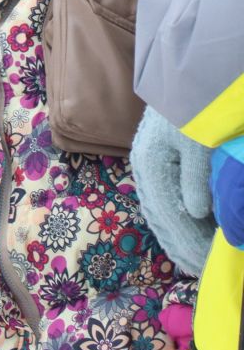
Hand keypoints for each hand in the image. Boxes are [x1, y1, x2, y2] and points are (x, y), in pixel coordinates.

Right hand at [130, 107, 215, 273]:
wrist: (181, 79)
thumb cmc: (192, 109)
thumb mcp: (198, 142)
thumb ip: (196, 179)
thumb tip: (196, 213)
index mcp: (152, 167)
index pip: (170, 216)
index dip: (188, 243)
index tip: (205, 264)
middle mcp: (144, 172)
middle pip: (160, 219)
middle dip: (181, 246)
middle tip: (200, 270)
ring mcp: (147, 169)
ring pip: (159, 213)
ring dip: (176, 237)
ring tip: (191, 258)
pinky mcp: (155, 165)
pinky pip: (161, 202)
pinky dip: (173, 222)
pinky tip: (184, 231)